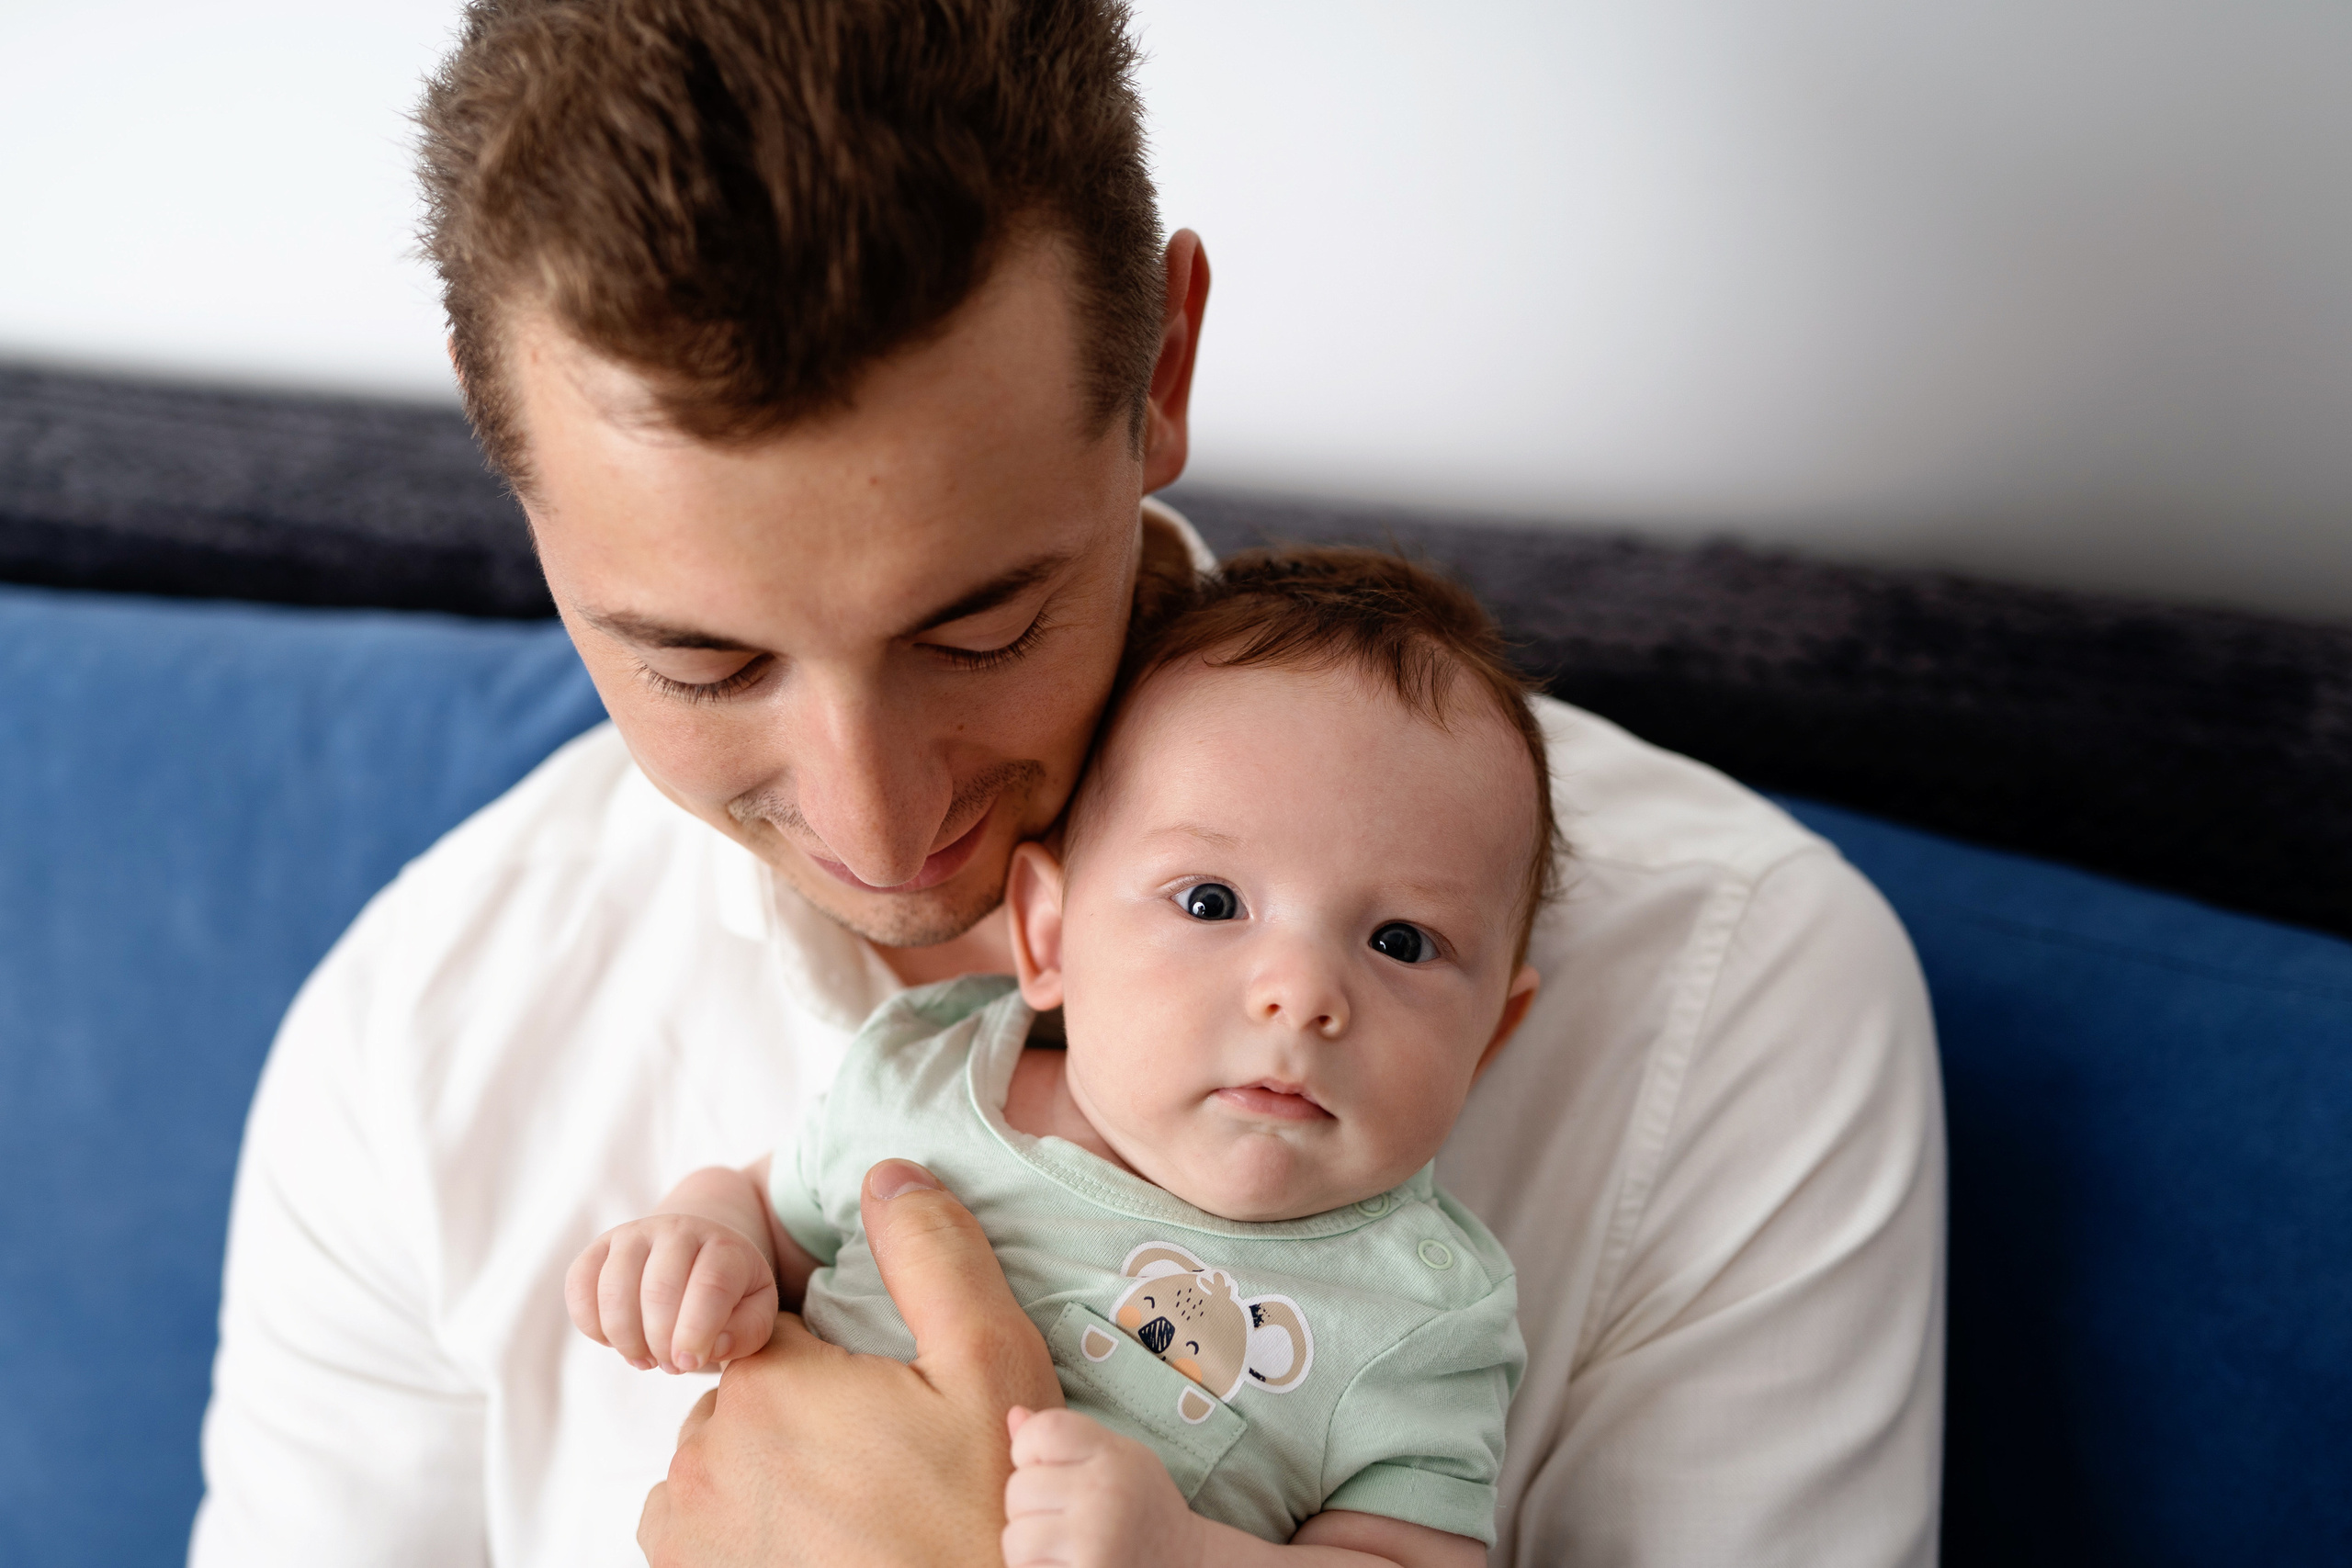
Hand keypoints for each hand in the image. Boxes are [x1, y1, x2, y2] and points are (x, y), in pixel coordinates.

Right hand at [566, 1213, 776, 1373]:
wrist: (696, 1251)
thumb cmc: (730, 1293)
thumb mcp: (756, 1311)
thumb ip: (746, 1332)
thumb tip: (711, 1346)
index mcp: (725, 1246)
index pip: (710, 1285)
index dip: (696, 1331)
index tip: (689, 1362)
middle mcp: (678, 1230)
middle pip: (658, 1290)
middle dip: (661, 1342)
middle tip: (672, 1365)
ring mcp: (634, 1234)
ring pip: (614, 1289)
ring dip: (626, 1338)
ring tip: (647, 1359)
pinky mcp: (599, 1248)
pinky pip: (579, 1286)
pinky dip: (591, 1325)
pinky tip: (616, 1340)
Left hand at [638, 1159, 1064, 1566]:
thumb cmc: (987, 1513)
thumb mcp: (988, 1367)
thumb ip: (935, 1258)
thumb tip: (887, 1174)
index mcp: (771, 1385)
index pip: (773, 1326)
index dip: (828, 1354)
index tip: (877, 1398)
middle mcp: (706, 1457)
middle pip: (744, 1396)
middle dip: (796, 1412)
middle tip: (876, 1458)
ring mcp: (688, 1536)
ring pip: (711, 1465)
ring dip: (757, 1472)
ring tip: (842, 1504)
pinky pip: (688, 1535)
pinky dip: (732, 1531)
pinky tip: (803, 1543)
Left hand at [1002, 1406, 1203, 1567]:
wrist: (1187, 1566)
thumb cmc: (1142, 1507)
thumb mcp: (1118, 1459)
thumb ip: (1068, 1438)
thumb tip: (1013, 1416)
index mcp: (1115, 1456)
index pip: (1043, 1431)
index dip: (1028, 1448)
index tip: (1046, 1467)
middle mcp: (1105, 1495)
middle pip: (1019, 1488)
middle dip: (1030, 1507)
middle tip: (1064, 1517)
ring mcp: (1094, 1542)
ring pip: (1015, 1538)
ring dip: (1030, 1547)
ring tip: (1064, 1546)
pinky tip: (1068, 1565)